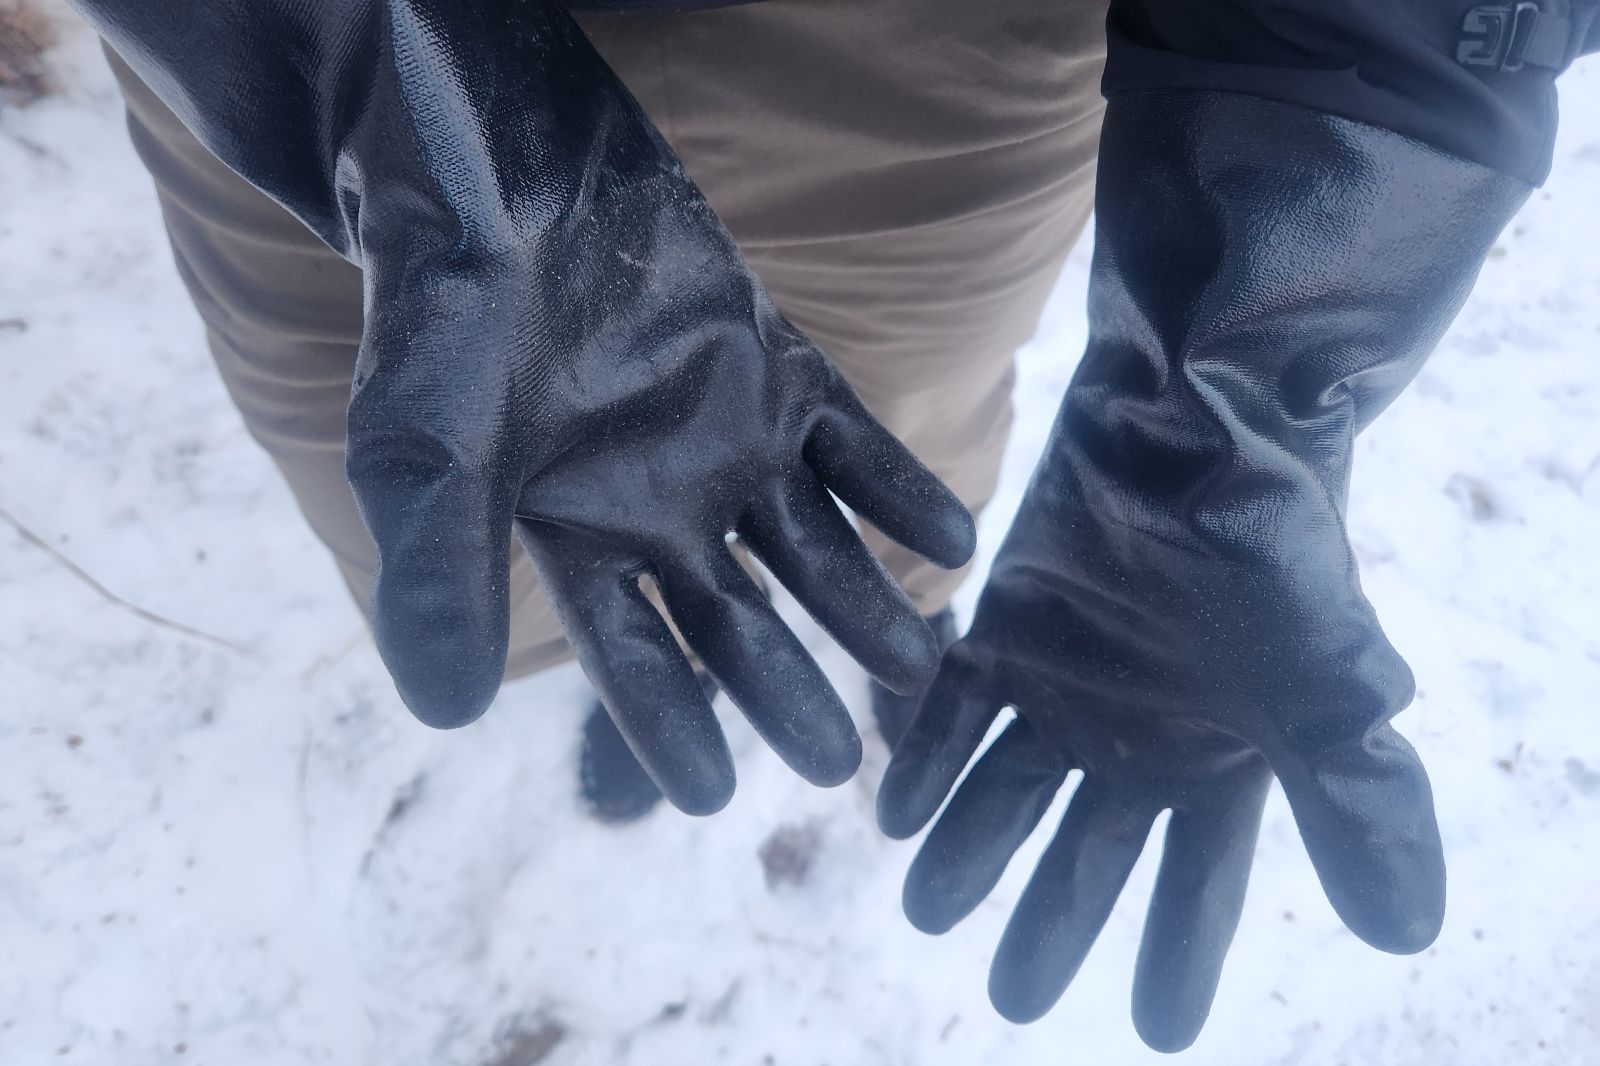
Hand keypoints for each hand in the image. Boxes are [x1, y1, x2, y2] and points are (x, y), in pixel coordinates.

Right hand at [82, 0, 973, 810]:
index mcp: (571, 535)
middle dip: (785, 687)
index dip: (669, 727)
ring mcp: (719, 434)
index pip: (628, 658)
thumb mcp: (432, 453)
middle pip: (735, 619)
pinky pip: (850, 441)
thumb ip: (440, 575)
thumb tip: (445, 715)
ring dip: (862, 605)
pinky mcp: (769, 364)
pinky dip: (901, 488)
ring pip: (806, 545)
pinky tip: (954, 542)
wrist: (492, 165)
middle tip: (836, 765)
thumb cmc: (447, 311)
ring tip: (918, 667)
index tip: (715, 800)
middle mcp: (654, 500)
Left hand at [877, 88, 1528, 1048]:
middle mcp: (1136, 731)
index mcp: (1219, 756)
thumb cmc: (1276, 556)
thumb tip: (1407, 935)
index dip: (1180, 951)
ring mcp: (1064, 682)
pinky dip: (924, 761)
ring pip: (1006, 791)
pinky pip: (952, 712)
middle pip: (1086, 851)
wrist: (1204, 427)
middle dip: (1050, 921)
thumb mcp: (1328, 688)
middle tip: (1009, 998)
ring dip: (967, 853)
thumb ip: (1357, 802)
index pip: (1200, 881)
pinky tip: (892, 813)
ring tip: (923, 911)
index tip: (1158, 1030)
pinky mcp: (1002, 628)